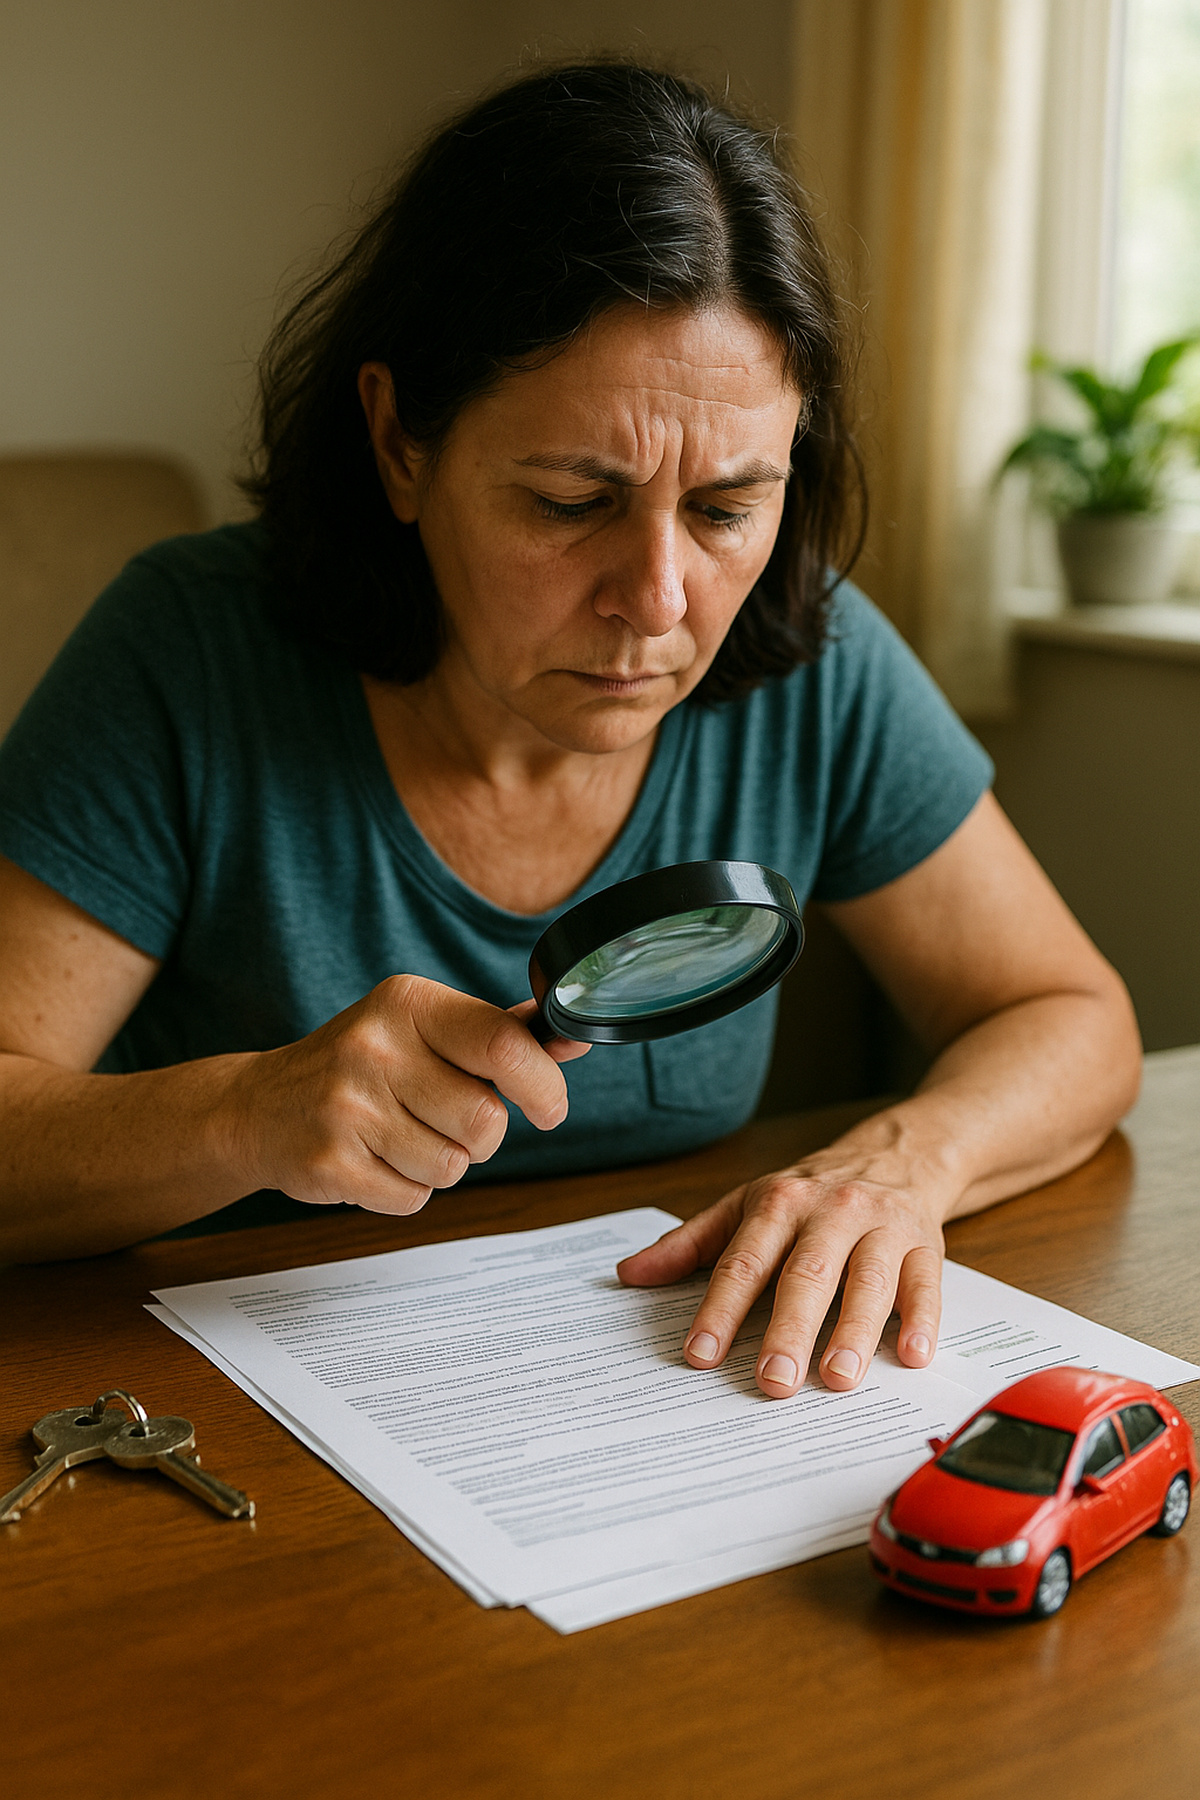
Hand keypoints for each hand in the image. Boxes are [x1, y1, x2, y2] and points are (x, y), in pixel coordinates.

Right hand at [233, 976, 588, 1213]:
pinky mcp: (329, 1163)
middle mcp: (374, 1048)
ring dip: (440, 1163)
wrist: (259, 1107)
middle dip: (481, 1135)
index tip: (548, 1108)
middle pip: (485, 1120)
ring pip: (452, 1166)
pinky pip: (412, 1198)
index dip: (542, 1086)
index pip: (503, 1046)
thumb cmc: (363, 1067)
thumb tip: (572, 1038)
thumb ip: (498, 1035)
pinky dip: (404, 1190)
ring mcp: (347, 1107)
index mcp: (408, 1003)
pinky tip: (373, 1159)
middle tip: (444, 1121)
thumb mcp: (422, 1029)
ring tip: (399, 1136)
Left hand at [616, 1158, 946, 1397]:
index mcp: (778, 1203)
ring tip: (838, 1378)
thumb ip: (690, 1243)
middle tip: (773, 1381)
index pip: (744, 1261)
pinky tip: (911, 1354)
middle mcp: (830, 1212)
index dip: (721, 1309)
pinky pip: (925, 1282)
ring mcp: (882, 1227)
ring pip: (868, 1281)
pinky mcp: (925, 1245)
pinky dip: (921, 1319)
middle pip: (806, 1274)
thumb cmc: (810, 1192)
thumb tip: (630, 1274)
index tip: (700, 1354)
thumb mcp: (745, 1204)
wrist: (895, 1155)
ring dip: (854, 1331)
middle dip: (789, 1329)